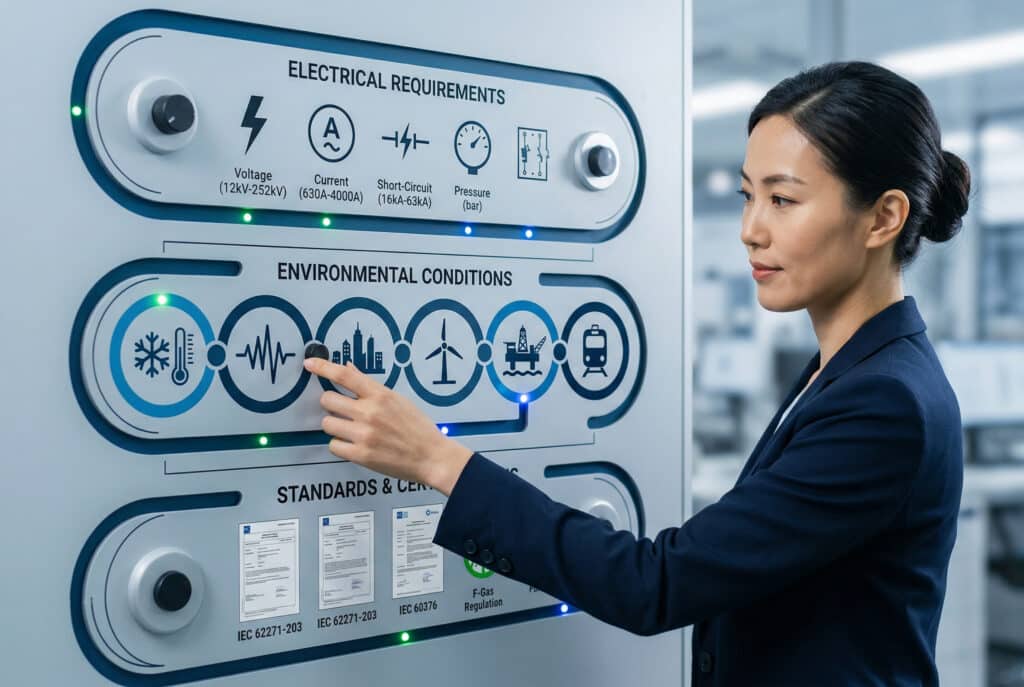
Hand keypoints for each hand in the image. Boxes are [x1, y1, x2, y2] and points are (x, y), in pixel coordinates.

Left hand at [303, 358, 473, 495]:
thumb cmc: (417, 427)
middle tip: (342, 410)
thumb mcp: (397, 399)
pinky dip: (340, 445)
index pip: (344, 375)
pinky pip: (333, 445)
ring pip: (327, 423)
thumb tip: (348, 370)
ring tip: (350, 430)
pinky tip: (354, 444)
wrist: (431, 457)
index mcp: (380, 395)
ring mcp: (363, 435)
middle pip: (327, 400)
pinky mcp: (360, 455)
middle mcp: (369, 413)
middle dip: (331, 404)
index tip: (310, 363)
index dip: (323, 367)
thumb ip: (370, 387)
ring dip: (335, 425)